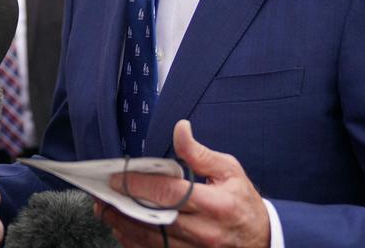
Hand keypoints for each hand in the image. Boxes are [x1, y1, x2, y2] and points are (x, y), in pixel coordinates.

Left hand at [99, 120, 269, 247]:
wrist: (262, 239)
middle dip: (124, 208)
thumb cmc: (242, 201)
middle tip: (101, 195)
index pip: (170, 194)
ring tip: (105, 211)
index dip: (139, 185)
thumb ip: (199, 153)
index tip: (116, 177)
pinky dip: (135, 244)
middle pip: (155, 221)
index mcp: (216, 205)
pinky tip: (122, 230)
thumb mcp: (229, 170)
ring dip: (124, 227)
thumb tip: (180, 128)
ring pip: (152, 242)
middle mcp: (206, 232)